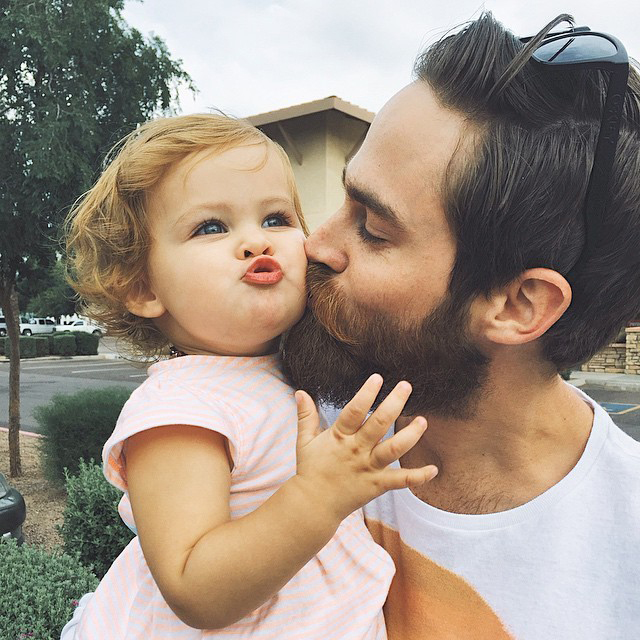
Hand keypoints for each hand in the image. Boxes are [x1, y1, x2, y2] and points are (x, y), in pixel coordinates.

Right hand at [294, 373, 437, 522]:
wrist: (313, 505)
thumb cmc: (310, 469)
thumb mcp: (304, 440)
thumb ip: (306, 415)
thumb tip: (300, 392)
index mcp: (340, 436)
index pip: (355, 411)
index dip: (366, 394)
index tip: (378, 378)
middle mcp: (357, 450)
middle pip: (379, 424)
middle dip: (394, 404)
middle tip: (406, 386)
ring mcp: (369, 468)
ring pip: (393, 450)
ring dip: (410, 435)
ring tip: (423, 421)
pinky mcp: (377, 485)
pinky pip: (401, 481)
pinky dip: (418, 476)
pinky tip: (434, 469)